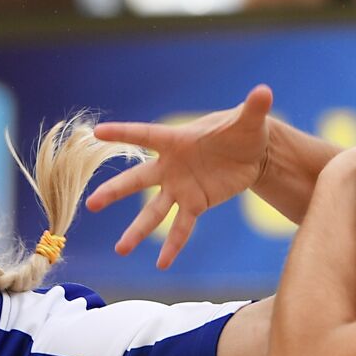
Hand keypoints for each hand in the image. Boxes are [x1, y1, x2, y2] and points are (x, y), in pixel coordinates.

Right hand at [86, 85, 273, 267]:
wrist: (252, 154)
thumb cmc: (243, 131)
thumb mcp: (249, 120)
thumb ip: (253, 108)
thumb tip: (264, 91)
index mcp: (176, 140)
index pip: (145, 135)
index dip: (122, 133)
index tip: (97, 132)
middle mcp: (171, 166)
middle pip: (137, 180)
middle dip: (115, 191)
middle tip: (92, 203)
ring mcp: (180, 188)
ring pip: (154, 211)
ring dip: (137, 230)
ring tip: (121, 250)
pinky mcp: (195, 204)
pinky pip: (182, 227)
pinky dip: (173, 245)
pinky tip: (162, 264)